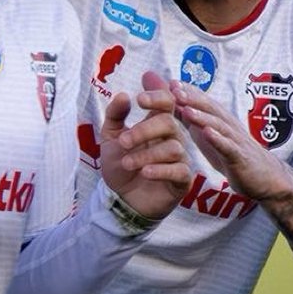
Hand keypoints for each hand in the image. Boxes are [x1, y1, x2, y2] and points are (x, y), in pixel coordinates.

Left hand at [99, 71, 192, 218]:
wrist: (121, 198)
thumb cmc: (120, 163)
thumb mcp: (110, 137)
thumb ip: (115, 115)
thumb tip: (124, 95)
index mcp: (157, 122)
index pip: (167, 101)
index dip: (157, 96)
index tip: (139, 99)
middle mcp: (173, 137)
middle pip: (169, 123)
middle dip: (143, 131)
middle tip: (123, 143)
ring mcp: (180, 158)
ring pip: (173, 148)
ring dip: (146, 155)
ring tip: (127, 163)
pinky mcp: (182, 179)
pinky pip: (179, 170)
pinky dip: (160, 170)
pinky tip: (145, 172)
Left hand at [170, 81, 291, 200]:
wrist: (264, 177)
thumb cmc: (233, 154)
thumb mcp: (209, 135)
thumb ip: (193, 120)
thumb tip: (173, 104)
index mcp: (219, 119)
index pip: (203, 101)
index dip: (188, 91)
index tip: (170, 81)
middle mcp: (228, 125)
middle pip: (210, 108)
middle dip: (192, 98)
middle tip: (174, 89)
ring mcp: (235, 141)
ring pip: (218, 125)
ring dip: (202, 116)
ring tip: (186, 109)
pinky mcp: (240, 158)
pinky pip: (228, 147)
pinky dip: (218, 139)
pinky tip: (206, 133)